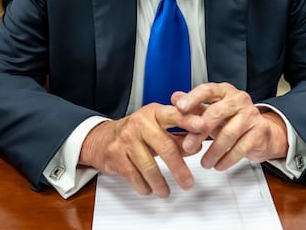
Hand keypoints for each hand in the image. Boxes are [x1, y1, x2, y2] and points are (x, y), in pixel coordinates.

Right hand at [79, 104, 198, 197]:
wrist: (102, 138)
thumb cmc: (136, 132)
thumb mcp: (157, 127)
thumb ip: (179, 135)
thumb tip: (197, 145)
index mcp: (154, 112)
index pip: (174, 114)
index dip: (189, 120)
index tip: (203, 126)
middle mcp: (140, 123)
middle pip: (165, 146)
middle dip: (179, 168)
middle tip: (188, 183)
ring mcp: (126, 139)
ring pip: (149, 166)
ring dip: (160, 183)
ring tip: (166, 192)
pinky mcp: (115, 156)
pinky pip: (134, 176)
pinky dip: (144, 186)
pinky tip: (149, 189)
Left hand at [172, 82, 288, 170]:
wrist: (262, 134)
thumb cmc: (232, 121)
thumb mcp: (211, 112)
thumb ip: (194, 107)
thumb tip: (175, 98)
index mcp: (224, 91)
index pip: (208, 90)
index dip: (193, 98)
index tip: (179, 107)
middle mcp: (239, 100)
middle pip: (217, 112)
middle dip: (200, 131)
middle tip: (187, 146)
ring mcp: (251, 115)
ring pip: (228, 133)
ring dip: (213, 151)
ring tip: (204, 163)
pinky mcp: (259, 132)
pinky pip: (241, 148)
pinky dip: (227, 159)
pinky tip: (218, 165)